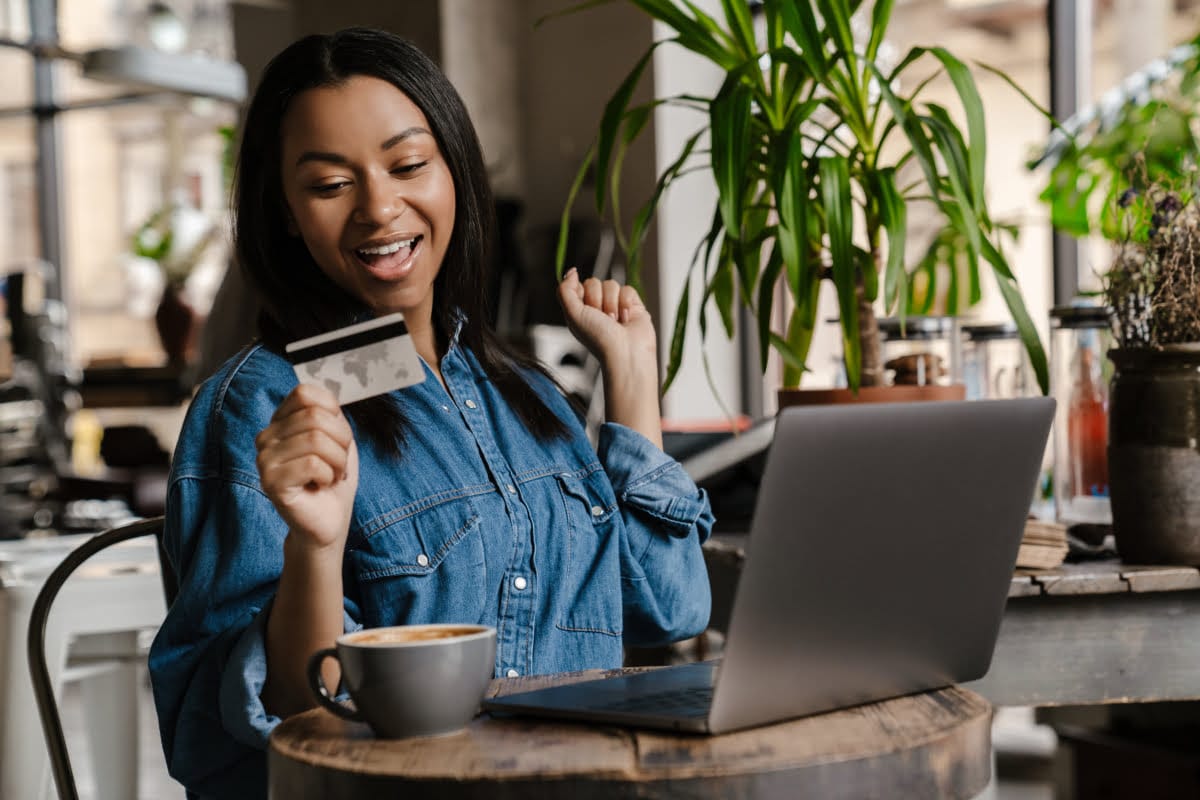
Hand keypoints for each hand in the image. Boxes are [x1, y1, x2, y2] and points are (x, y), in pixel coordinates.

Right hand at [255, 384, 357, 552]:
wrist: (330, 519)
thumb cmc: (333, 478)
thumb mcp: (338, 437)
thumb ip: (329, 412)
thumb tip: (326, 395)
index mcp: (280, 421)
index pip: (305, 393)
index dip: (333, 414)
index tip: (337, 438)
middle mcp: (266, 436)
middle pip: (315, 416)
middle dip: (341, 441)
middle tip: (338, 463)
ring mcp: (264, 459)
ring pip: (315, 439)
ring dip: (337, 461)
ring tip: (331, 475)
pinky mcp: (270, 482)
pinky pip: (312, 464)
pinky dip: (328, 475)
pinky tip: (321, 486)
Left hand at [557, 268, 657, 377]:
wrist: (625, 352)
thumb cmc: (598, 339)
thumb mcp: (573, 314)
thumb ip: (565, 290)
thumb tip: (571, 271)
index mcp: (580, 310)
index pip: (578, 285)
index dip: (580, 293)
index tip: (584, 307)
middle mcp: (597, 307)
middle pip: (593, 282)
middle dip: (596, 300)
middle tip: (601, 318)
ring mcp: (616, 305)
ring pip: (611, 284)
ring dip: (612, 304)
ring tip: (615, 321)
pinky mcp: (633, 304)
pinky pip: (627, 289)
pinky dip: (626, 304)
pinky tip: (627, 319)